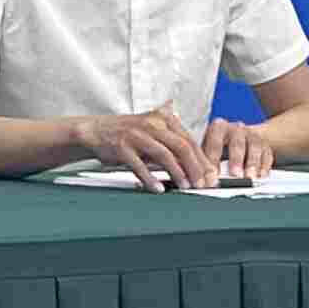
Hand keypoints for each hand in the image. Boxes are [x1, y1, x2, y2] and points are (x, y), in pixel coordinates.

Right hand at [80, 108, 208, 189]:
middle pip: (181, 147)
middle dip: (195, 168)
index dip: (203, 160)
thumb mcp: (154, 131)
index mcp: (163, 119)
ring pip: (164, 155)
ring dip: (178, 173)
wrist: (96, 131)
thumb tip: (198, 162)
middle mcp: (152, 124)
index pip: (189, 140)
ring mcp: (136, 135)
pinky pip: (140, 165)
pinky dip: (150, 178)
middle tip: (203, 184)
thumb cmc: (129, 134)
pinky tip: (159, 188)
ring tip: (186, 187)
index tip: (211, 176)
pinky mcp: (122, 147)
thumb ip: (174, 141)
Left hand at [190, 115, 280, 186]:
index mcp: (218, 127)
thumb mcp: (208, 148)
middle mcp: (236, 128)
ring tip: (250, 178)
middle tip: (235, 175)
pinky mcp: (264, 144)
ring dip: (252, 163)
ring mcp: (252, 135)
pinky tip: (261, 176)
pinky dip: (264, 166)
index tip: (213, 173)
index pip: (215, 141)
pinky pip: (267, 154)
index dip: (213, 158)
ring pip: (254, 147)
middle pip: (237, 142)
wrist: (241, 138)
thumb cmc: (218, 146)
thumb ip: (204, 160)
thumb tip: (196, 175)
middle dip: (236, 160)